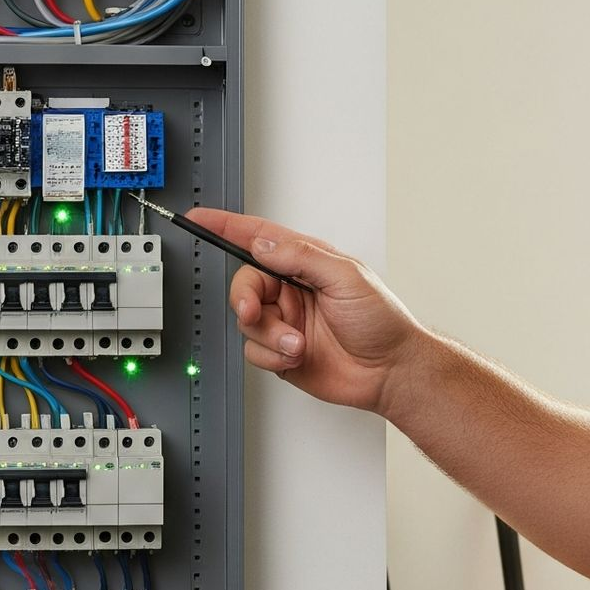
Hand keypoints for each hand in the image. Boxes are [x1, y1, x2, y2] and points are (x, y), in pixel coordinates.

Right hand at [186, 208, 426, 416]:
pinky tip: (296, 355)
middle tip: (256, 311)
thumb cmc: (382, 321)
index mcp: (306, 262)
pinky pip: (254, 350)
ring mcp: (286, 320)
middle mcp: (292, 289)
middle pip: (245, 283)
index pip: (259, 237)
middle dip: (246, 299)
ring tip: (298, 342)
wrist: (390, 371)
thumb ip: (302, 257)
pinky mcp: (281, 351)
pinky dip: (272, 355)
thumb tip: (264, 244)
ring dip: (270, 335)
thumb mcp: (346, 278)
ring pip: (247, 321)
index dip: (226, 226)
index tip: (199, 218)